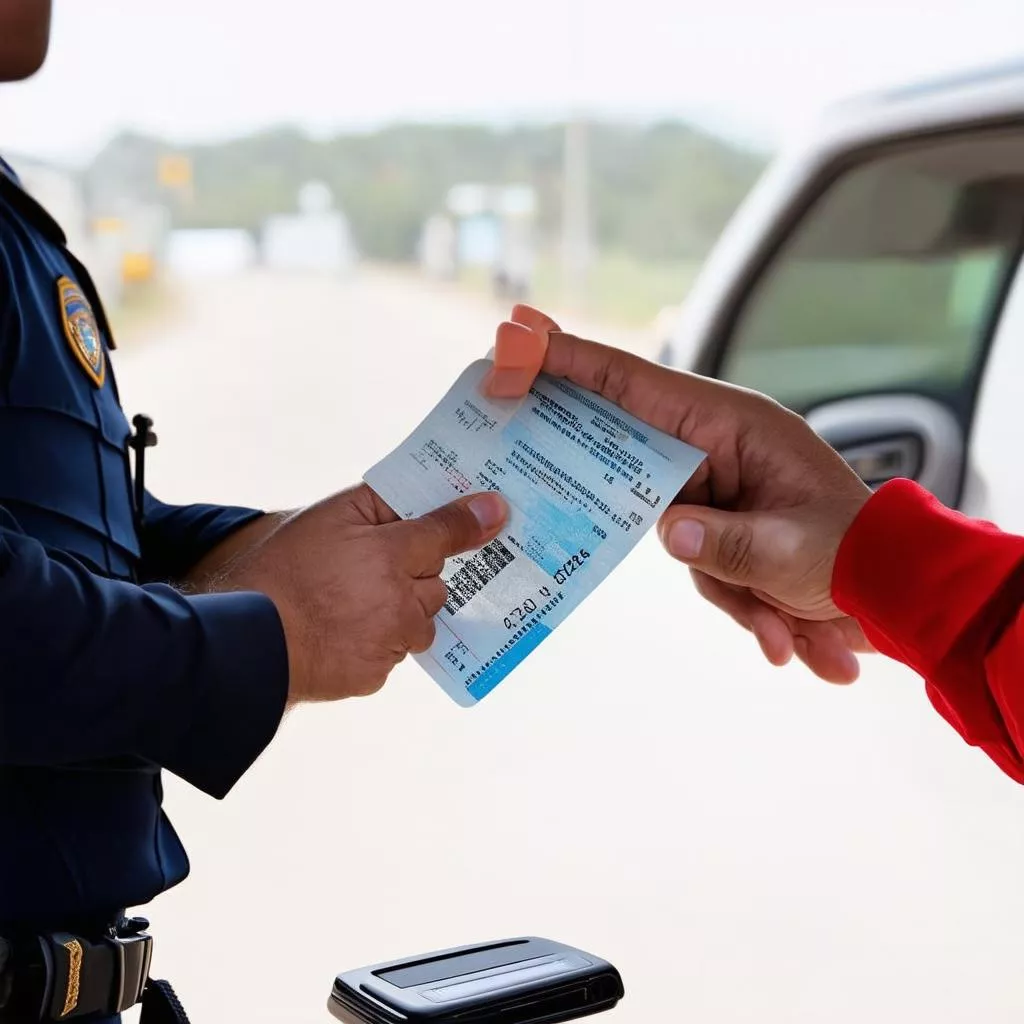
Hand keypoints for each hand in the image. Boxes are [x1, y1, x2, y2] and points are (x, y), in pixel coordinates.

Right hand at [221, 483, 506, 703]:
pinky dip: (377, 643)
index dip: (469, 522)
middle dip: (413, 576)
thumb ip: (380, 503)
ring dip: (400, 613)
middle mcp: (401, 602)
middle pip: (434, 584)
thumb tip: (422, 496)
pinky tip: (343, 631)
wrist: (246, 641)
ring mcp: (390, 642)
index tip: (496, 512)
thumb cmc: (282, 570)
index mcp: (390, 555)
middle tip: (375, 569)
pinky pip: (392, 653)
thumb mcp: (327, 519)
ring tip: (353, 603)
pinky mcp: (374, 675)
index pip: (445, 535)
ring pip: (417, 623)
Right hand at [485, 305, 873, 682]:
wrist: (892, 590)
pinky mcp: (714, 526)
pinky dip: (735, 602)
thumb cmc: (858, 554)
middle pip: (629, 456)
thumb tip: (664, 529)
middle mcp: (714, 448)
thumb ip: (726, 539)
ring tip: (778, 624)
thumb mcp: (794, 549)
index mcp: (733, 425)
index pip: (632, 384)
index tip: (507, 342)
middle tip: (596, 500)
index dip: (566, 362)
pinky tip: (787, 636)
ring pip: (662, 528)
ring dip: (725, 587)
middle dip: (629, 502)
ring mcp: (711, 489)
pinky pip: (692, 558)